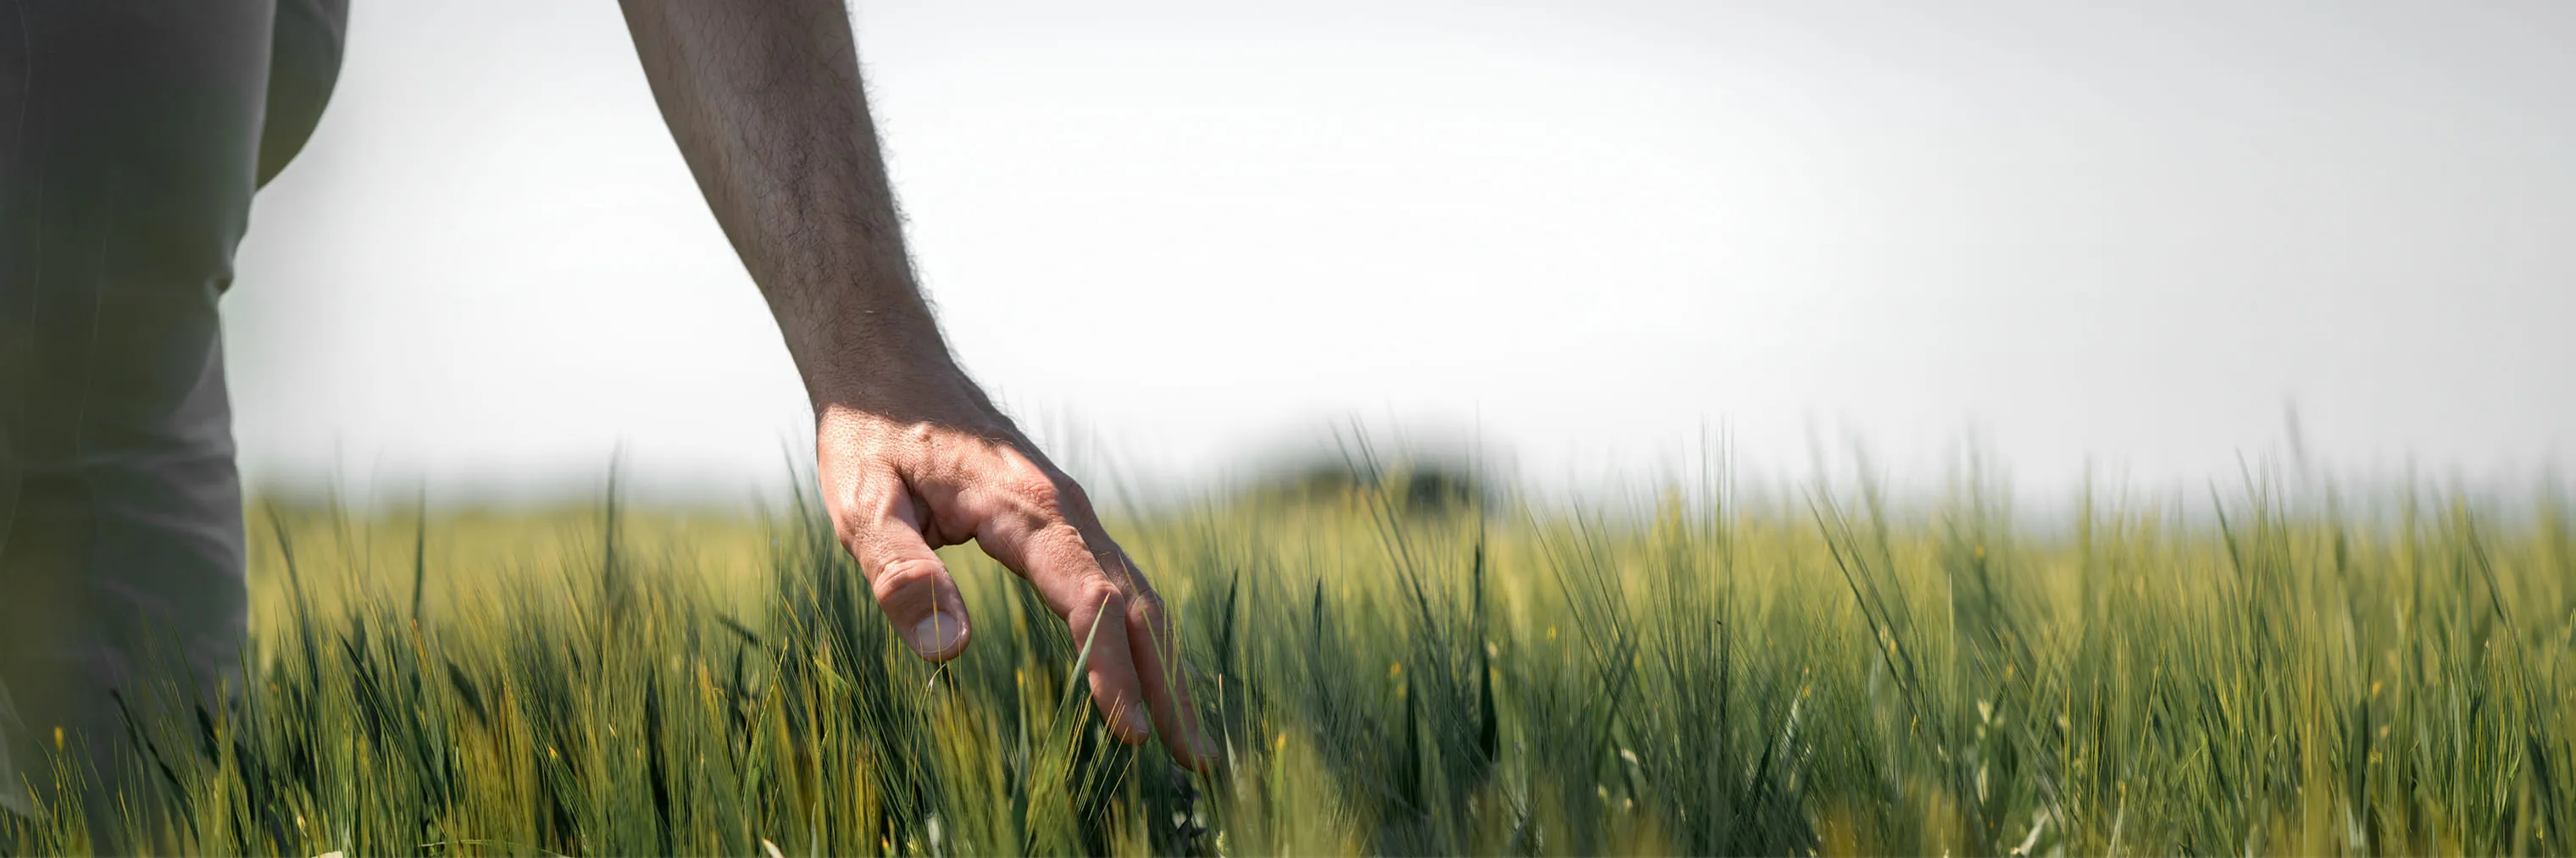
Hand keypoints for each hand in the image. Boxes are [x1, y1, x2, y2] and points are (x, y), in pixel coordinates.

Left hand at [812, 370, 1215, 769]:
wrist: (887, 366)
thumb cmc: (869, 437)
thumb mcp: (861, 506)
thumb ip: (900, 574)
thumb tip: (948, 651)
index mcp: (1029, 510)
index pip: (1089, 601)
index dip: (1112, 670)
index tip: (1129, 733)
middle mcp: (1067, 511)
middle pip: (1137, 605)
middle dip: (1167, 684)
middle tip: (1193, 758)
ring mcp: (1071, 515)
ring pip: (1137, 595)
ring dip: (1166, 666)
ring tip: (1186, 738)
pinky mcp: (1061, 522)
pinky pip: (1117, 584)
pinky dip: (1142, 637)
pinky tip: (1145, 677)